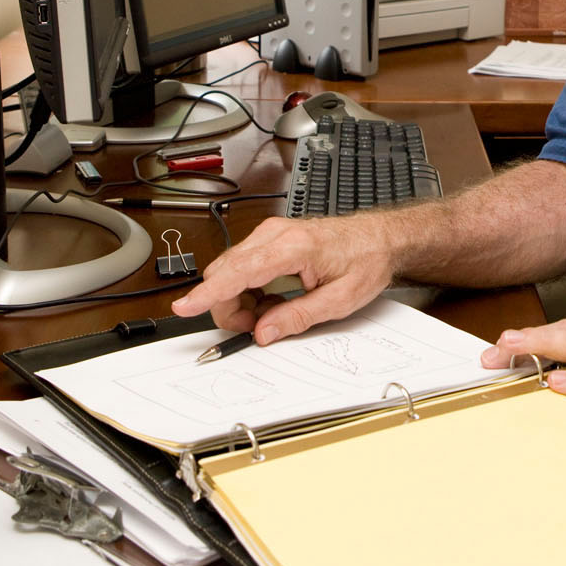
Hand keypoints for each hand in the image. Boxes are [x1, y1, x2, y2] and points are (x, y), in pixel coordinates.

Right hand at [170, 215, 398, 343]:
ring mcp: (271, 233)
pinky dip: (246, 288)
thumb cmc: (366, 261)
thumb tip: (263, 332)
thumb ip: (297, 317)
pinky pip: (242, 265)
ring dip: (237, 299)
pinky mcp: (271, 238)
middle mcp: (276, 234)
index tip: (185, 307)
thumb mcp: (339, 300)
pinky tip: (269, 300)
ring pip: (230, 269)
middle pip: (226, 272)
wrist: (380, 238)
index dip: (208, 294)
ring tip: (268, 314)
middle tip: (253, 329)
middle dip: (227, 306)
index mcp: (293, 247)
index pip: (238, 272)